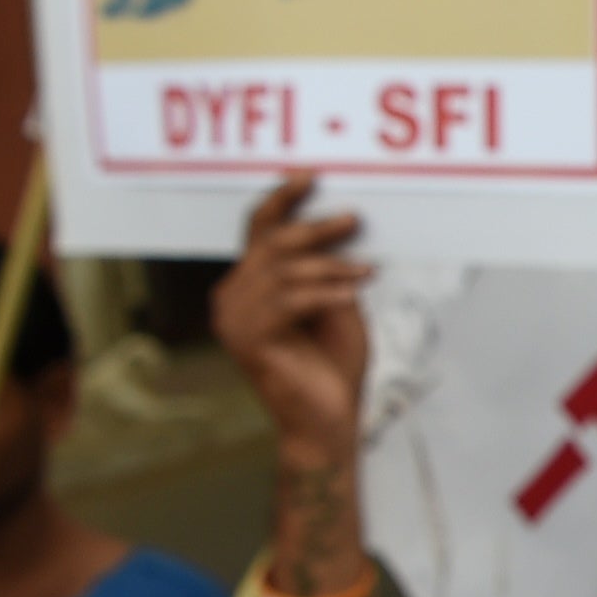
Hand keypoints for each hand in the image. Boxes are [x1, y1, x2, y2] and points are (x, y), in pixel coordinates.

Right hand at [215, 173, 374, 453]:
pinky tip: (353, 293)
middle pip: (271, 245)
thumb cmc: (334, 364)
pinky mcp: (249, 341)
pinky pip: (289, 301)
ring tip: (364, 271)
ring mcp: (234, 321)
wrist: (328, 420)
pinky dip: (324, 293)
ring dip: (330, 266)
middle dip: (315, 228)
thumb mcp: (337, 303)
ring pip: (283, 271)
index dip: (281, 199)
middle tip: (354, 220)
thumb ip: (328, 268)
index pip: (258, 231)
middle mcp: (232, 299)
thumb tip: (342, 223)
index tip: (310, 176)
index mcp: (249, 286)